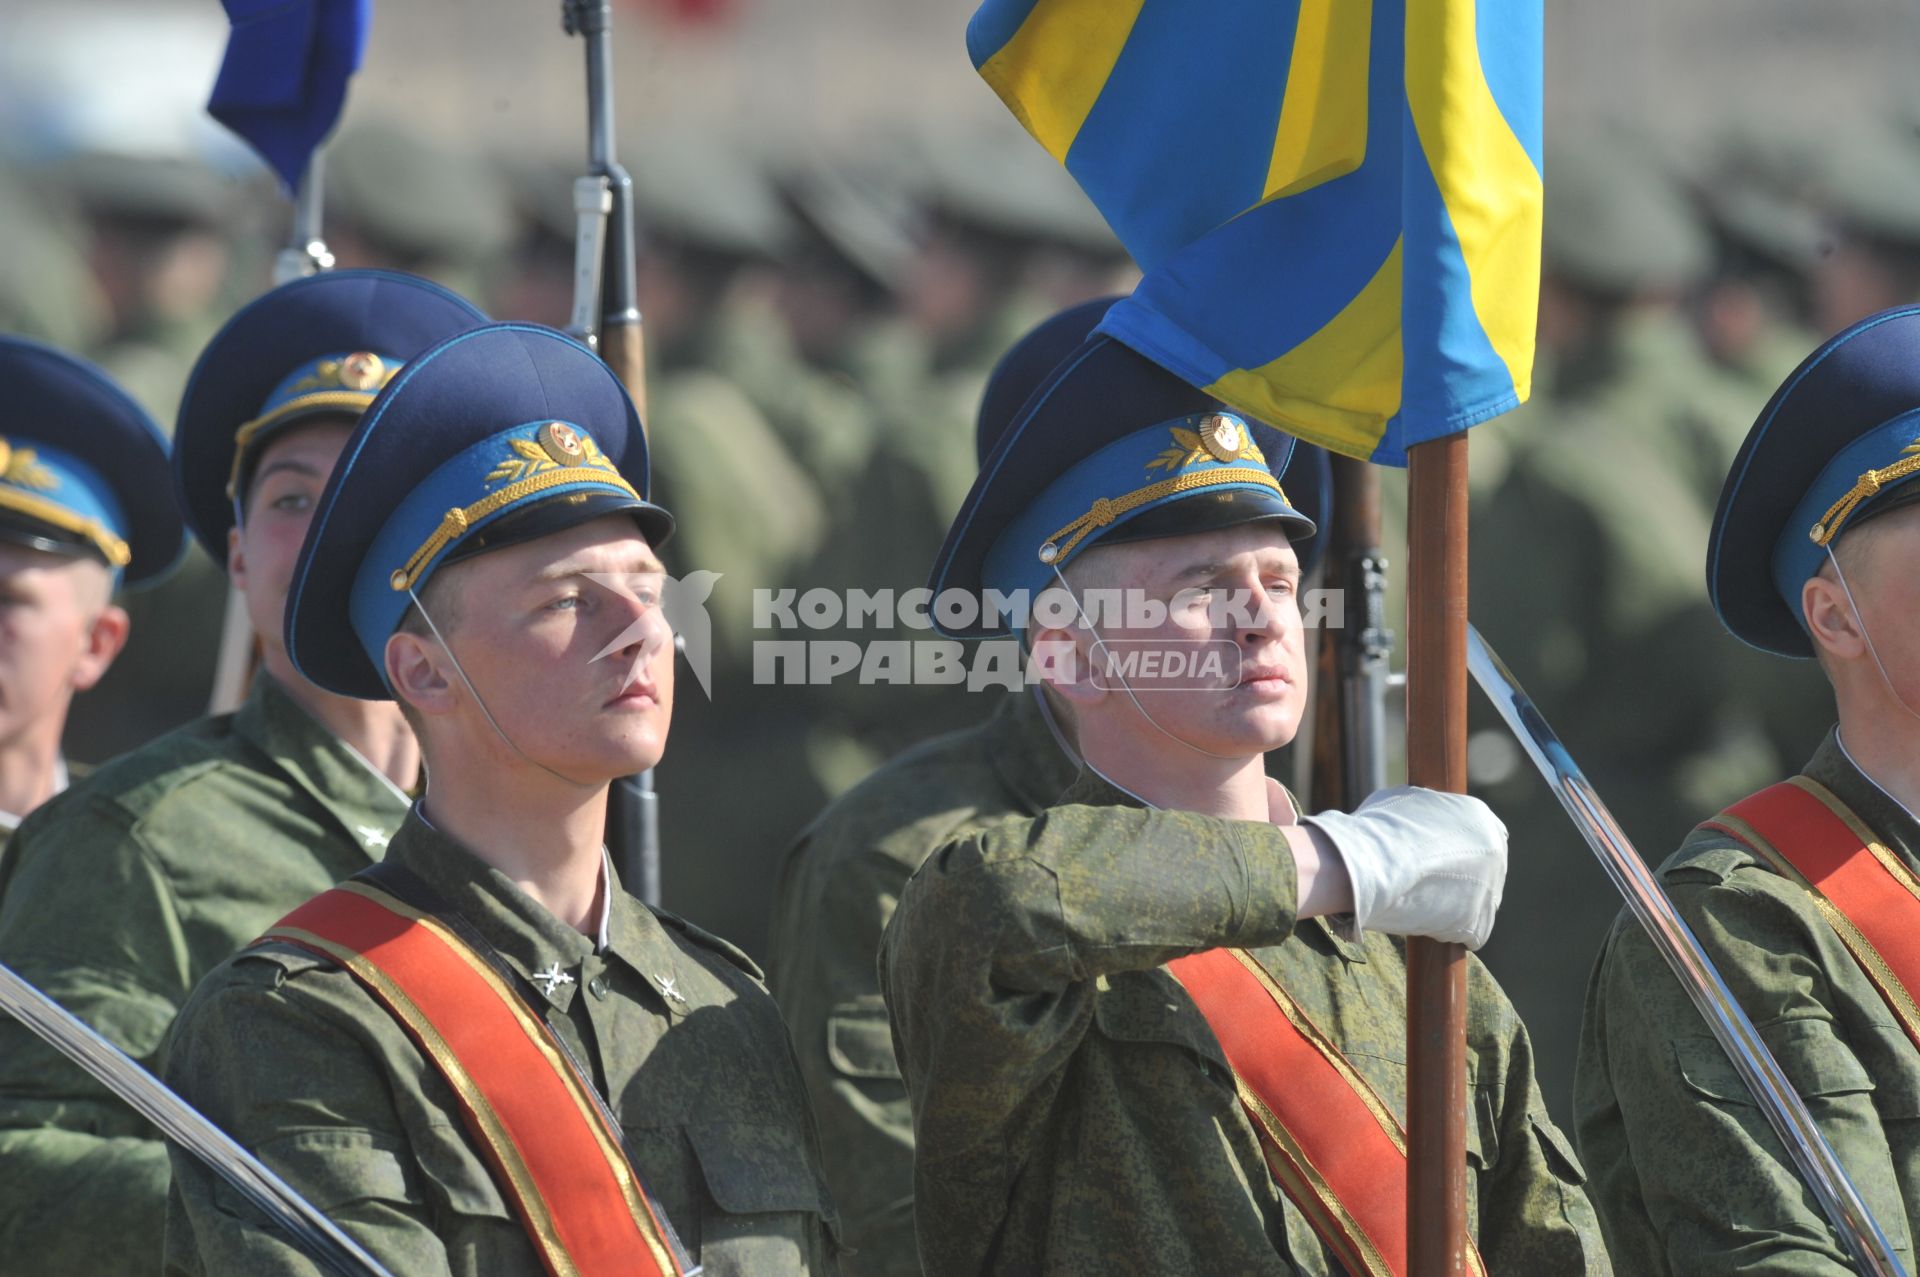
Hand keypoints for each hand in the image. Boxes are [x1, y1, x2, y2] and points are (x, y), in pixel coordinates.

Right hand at [1299, 787, 1507, 947]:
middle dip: (1461, 878)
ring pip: (1478, 902)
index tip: (1442, 858)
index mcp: (1479, 817)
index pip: (1483, 835)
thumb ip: (1427, 810)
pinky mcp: (1479, 922)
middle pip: (1485, 870)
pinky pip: (1471, 931)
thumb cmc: (1379, 830)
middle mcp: (1494, 850)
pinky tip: (1426, 924)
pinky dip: (1450, 931)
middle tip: (1429, 884)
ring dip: (1455, 905)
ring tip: (1420, 904)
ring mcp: (1490, 888)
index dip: (1462, 849)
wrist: (1372, 865)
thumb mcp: (1406, 801)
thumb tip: (1420, 815)